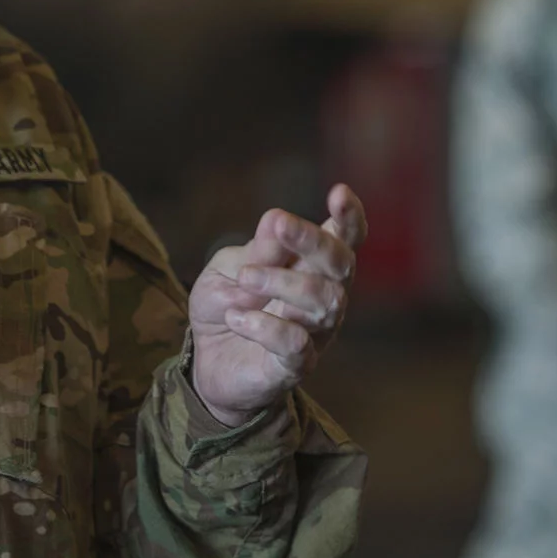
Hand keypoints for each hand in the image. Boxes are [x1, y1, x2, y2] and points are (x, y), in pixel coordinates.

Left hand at [188, 184, 365, 426]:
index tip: (339, 192)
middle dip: (313, 239)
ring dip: (282, 281)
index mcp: (311, 265)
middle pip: (342, 264)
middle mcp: (323, 296)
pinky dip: (265, 326)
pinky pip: (297, 343)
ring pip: (325, 301)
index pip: (344, 238)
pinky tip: (236, 318)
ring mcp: (315, 333)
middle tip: (278, 223)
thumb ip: (256, 252)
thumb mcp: (229, 269)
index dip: (350, 217)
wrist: (206, 360)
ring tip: (244, 279)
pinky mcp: (296, 365)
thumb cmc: (227, 305)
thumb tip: (275, 219)